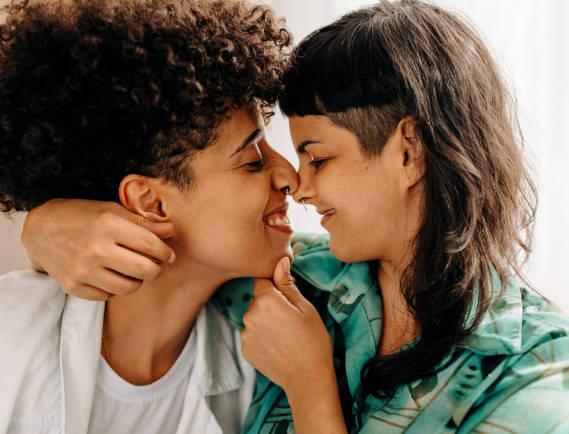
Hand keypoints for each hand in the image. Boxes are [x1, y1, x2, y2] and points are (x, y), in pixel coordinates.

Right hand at [21, 199, 174, 300]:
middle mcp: (96, 249)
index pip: (151, 245)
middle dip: (157, 269)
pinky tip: (112, 275)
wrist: (40, 228)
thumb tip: (170, 230)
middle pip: (145, 270)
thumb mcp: (112, 210)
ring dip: (138, 281)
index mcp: (109, 225)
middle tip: (155, 265)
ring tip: (135, 270)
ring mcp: (83, 270)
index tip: (168, 254)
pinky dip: (115, 288)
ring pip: (129, 287)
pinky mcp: (72, 286)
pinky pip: (108, 296)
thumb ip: (142, 222)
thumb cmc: (81, 215)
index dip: (165, 252)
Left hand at [241, 257, 346, 433]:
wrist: (308, 378)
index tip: (287, 295)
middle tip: (290, 318)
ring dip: (265, 320)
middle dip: (270, 303)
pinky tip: (278, 345)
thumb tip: (280, 260)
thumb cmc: (313, 340)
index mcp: (265, 300)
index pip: (262, 280)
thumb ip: (286, 283)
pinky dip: (262, 336)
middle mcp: (249, 315)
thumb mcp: (305, 307)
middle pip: (257, 299)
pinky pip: (252, 334)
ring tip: (285, 334)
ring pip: (254, 317)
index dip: (275, 285)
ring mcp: (245, 334)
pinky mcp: (245, 350)